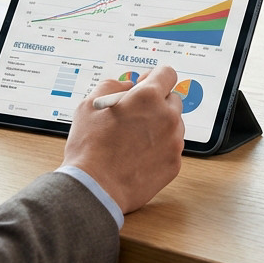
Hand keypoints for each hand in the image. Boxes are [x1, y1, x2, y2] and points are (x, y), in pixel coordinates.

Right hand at [62, 65, 184, 213]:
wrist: (94, 189)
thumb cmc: (89, 149)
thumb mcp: (89, 105)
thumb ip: (111, 86)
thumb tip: (127, 85)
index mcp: (148, 97)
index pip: (167, 73)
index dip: (154, 77)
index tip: (146, 84)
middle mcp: (167, 117)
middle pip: (172, 99)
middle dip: (156, 103)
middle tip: (135, 116)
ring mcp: (174, 142)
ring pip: (174, 124)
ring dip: (160, 126)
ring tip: (134, 140)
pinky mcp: (174, 163)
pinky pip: (172, 148)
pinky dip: (160, 149)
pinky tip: (139, 156)